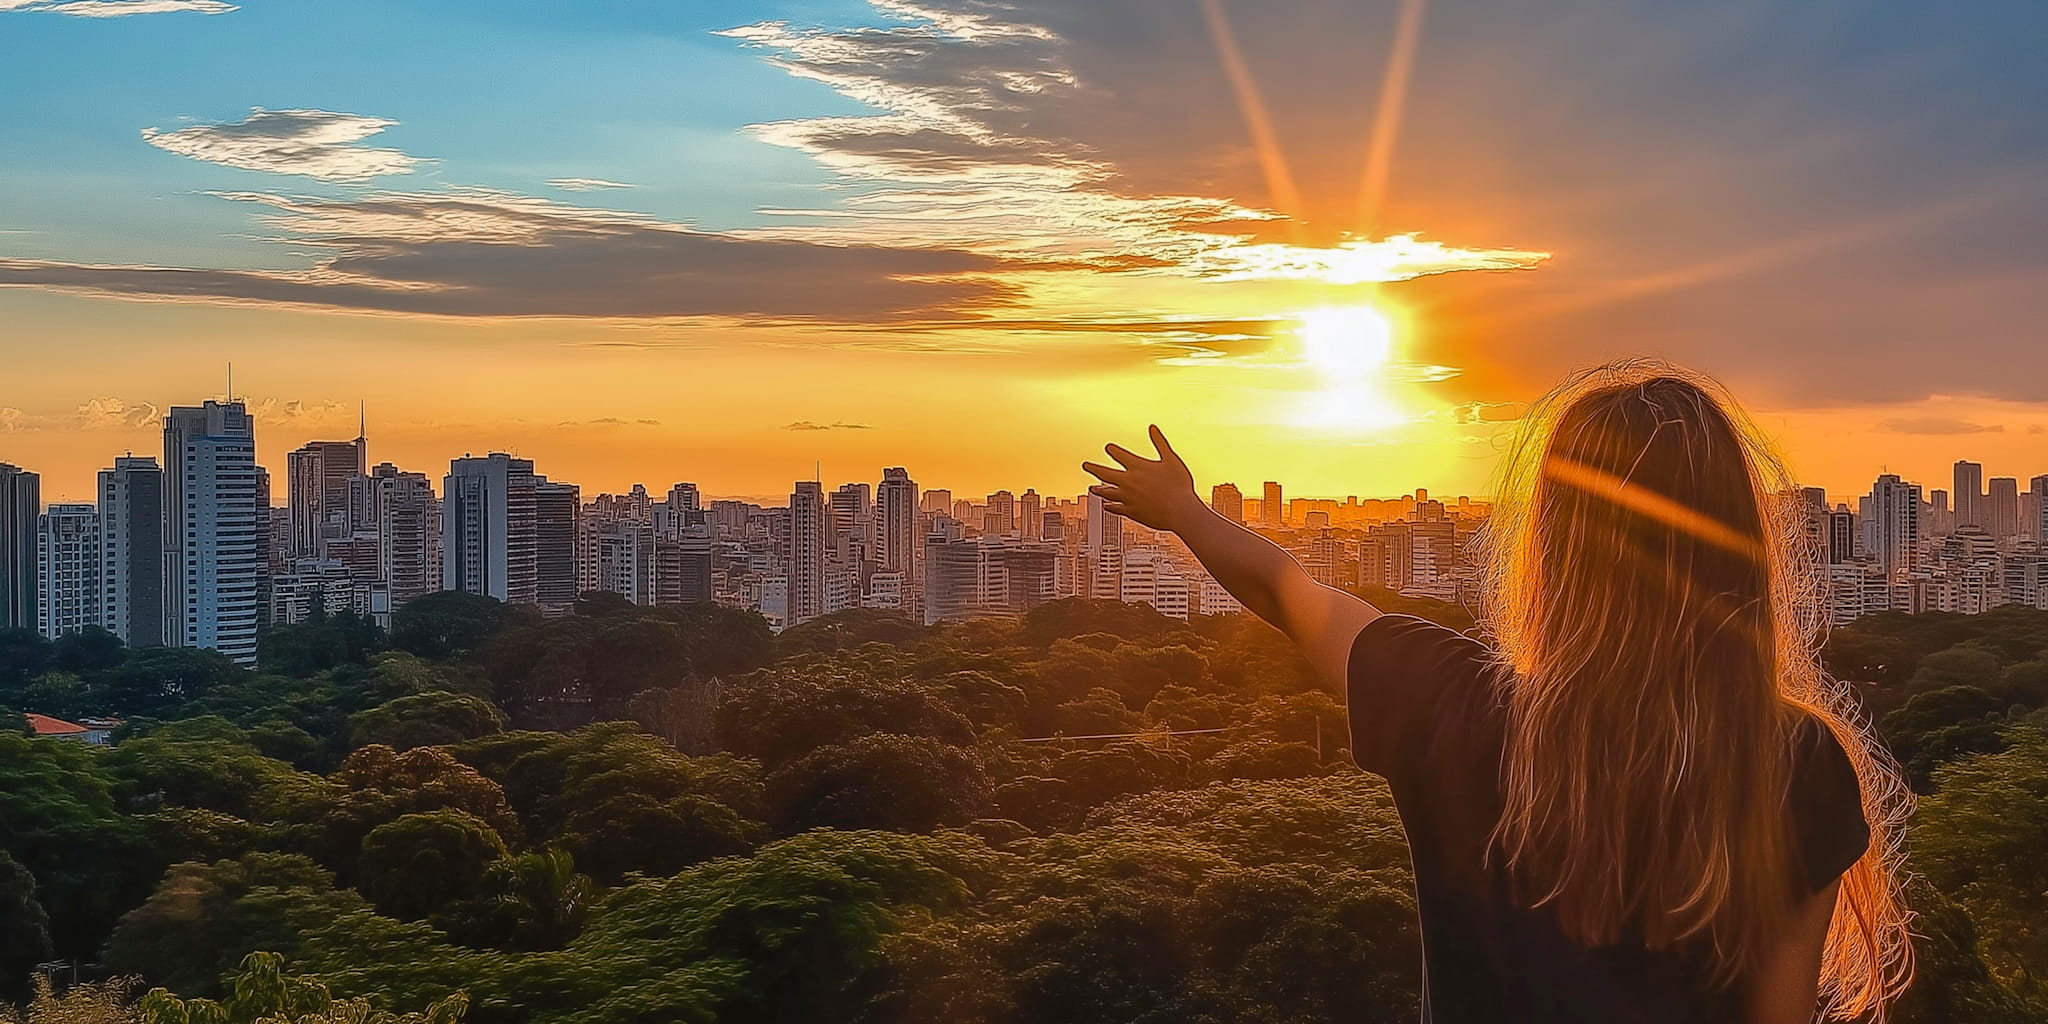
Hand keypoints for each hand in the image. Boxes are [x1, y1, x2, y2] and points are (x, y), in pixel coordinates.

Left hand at [1082, 425, 1205, 532]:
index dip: (1112, 450)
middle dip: (1093, 468)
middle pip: (1104, 473)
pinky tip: (1106, 506)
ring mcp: (1126, 497)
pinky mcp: (1130, 511)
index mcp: (1137, 466)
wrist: (1180, 511)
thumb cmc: (1179, 486)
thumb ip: (1160, 442)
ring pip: (1105, 492)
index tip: (1109, 448)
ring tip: (1092, 488)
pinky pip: (1114, 508)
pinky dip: (1108, 506)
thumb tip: (1152, 428)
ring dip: (1097, 489)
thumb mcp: (1171, 459)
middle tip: (1085, 465)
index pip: (1118, 454)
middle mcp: (1127, 481)